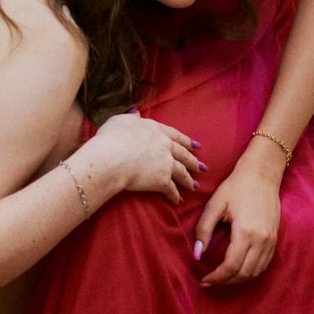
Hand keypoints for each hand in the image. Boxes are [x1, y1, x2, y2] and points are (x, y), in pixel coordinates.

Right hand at [83, 111, 202, 204]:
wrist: (111, 158)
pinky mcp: (162, 181)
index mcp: (156, 130)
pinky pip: (172, 190)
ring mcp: (166, 164)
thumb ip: (131, 118)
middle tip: (202, 168)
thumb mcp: (120, 120)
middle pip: (183, 155)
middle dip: (194, 162)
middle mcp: (165, 146)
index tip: (196, 146)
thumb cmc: (111, 137)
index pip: (175, 135)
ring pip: (182, 173)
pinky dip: (175, 196)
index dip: (186, 141)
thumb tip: (136, 113)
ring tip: (193, 186)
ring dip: (188, 180)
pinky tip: (178, 200)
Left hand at [195, 165, 281, 284]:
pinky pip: (263, 265)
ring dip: (238, 279)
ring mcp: (271, 242)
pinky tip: (237, 270)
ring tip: (221, 278)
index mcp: (246, 233)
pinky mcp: (275, 240)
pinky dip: (250, 272)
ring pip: (255, 272)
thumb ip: (204, 230)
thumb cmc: (234, 188)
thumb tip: (196, 253)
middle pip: (244, 273)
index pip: (231, 266)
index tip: (203, 280)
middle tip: (209, 282)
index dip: (216, 277)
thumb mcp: (214, 205)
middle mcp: (262, 241)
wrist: (261, 176)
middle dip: (225, 281)